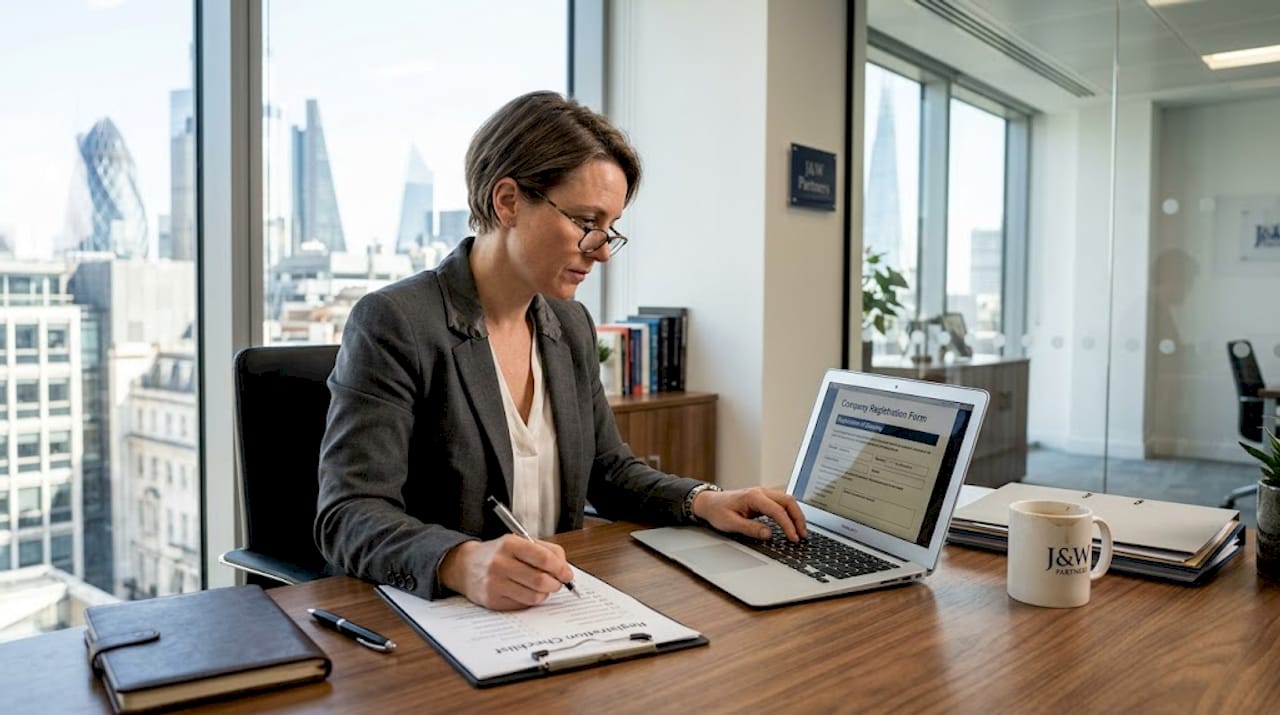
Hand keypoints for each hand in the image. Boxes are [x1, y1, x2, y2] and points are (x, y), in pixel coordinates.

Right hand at [438, 535, 573, 609]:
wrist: (465, 566)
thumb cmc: (497, 553)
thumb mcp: (519, 542)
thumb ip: (545, 551)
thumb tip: (565, 571)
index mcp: (509, 544)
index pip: (543, 558)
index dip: (560, 568)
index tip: (567, 574)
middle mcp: (500, 563)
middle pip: (540, 580)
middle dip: (556, 584)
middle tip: (558, 583)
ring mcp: (494, 583)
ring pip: (534, 596)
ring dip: (544, 594)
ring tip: (542, 587)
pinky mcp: (492, 600)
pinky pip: (522, 605)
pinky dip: (530, 600)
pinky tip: (526, 592)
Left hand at [692, 487, 807, 541]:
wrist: (709, 502)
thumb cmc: (718, 511)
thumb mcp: (731, 523)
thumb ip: (750, 528)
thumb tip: (768, 534)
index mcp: (753, 497)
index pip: (777, 510)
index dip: (788, 525)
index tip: (793, 538)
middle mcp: (761, 492)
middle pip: (788, 501)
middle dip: (798, 518)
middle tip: (802, 535)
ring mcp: (763, 494)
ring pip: (788, 500)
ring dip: (796, 515)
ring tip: (801, 532)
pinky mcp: (764, 499)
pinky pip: (782, 503)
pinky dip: (790, 513)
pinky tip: (792, 524)